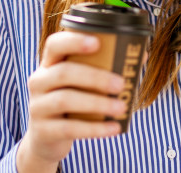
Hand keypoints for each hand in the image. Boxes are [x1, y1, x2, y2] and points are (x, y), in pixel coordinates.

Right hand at [16, 31, 126, 172]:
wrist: (46, 138)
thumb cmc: (71, 102)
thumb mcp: (80, 83)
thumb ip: (104, 68)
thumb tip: (141, 55)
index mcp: (49, 64)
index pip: (54, 44)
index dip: (74, 41)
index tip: (98, 42)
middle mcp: (39, 81)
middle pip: (63, 73)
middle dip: (95, 76)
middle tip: (121, 83)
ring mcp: (38, 106)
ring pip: (65, 99)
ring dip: (97, 103)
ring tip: (121, 107)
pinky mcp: (43, 130)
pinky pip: (69, 128)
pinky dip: (95, 129)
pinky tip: (114, 128)